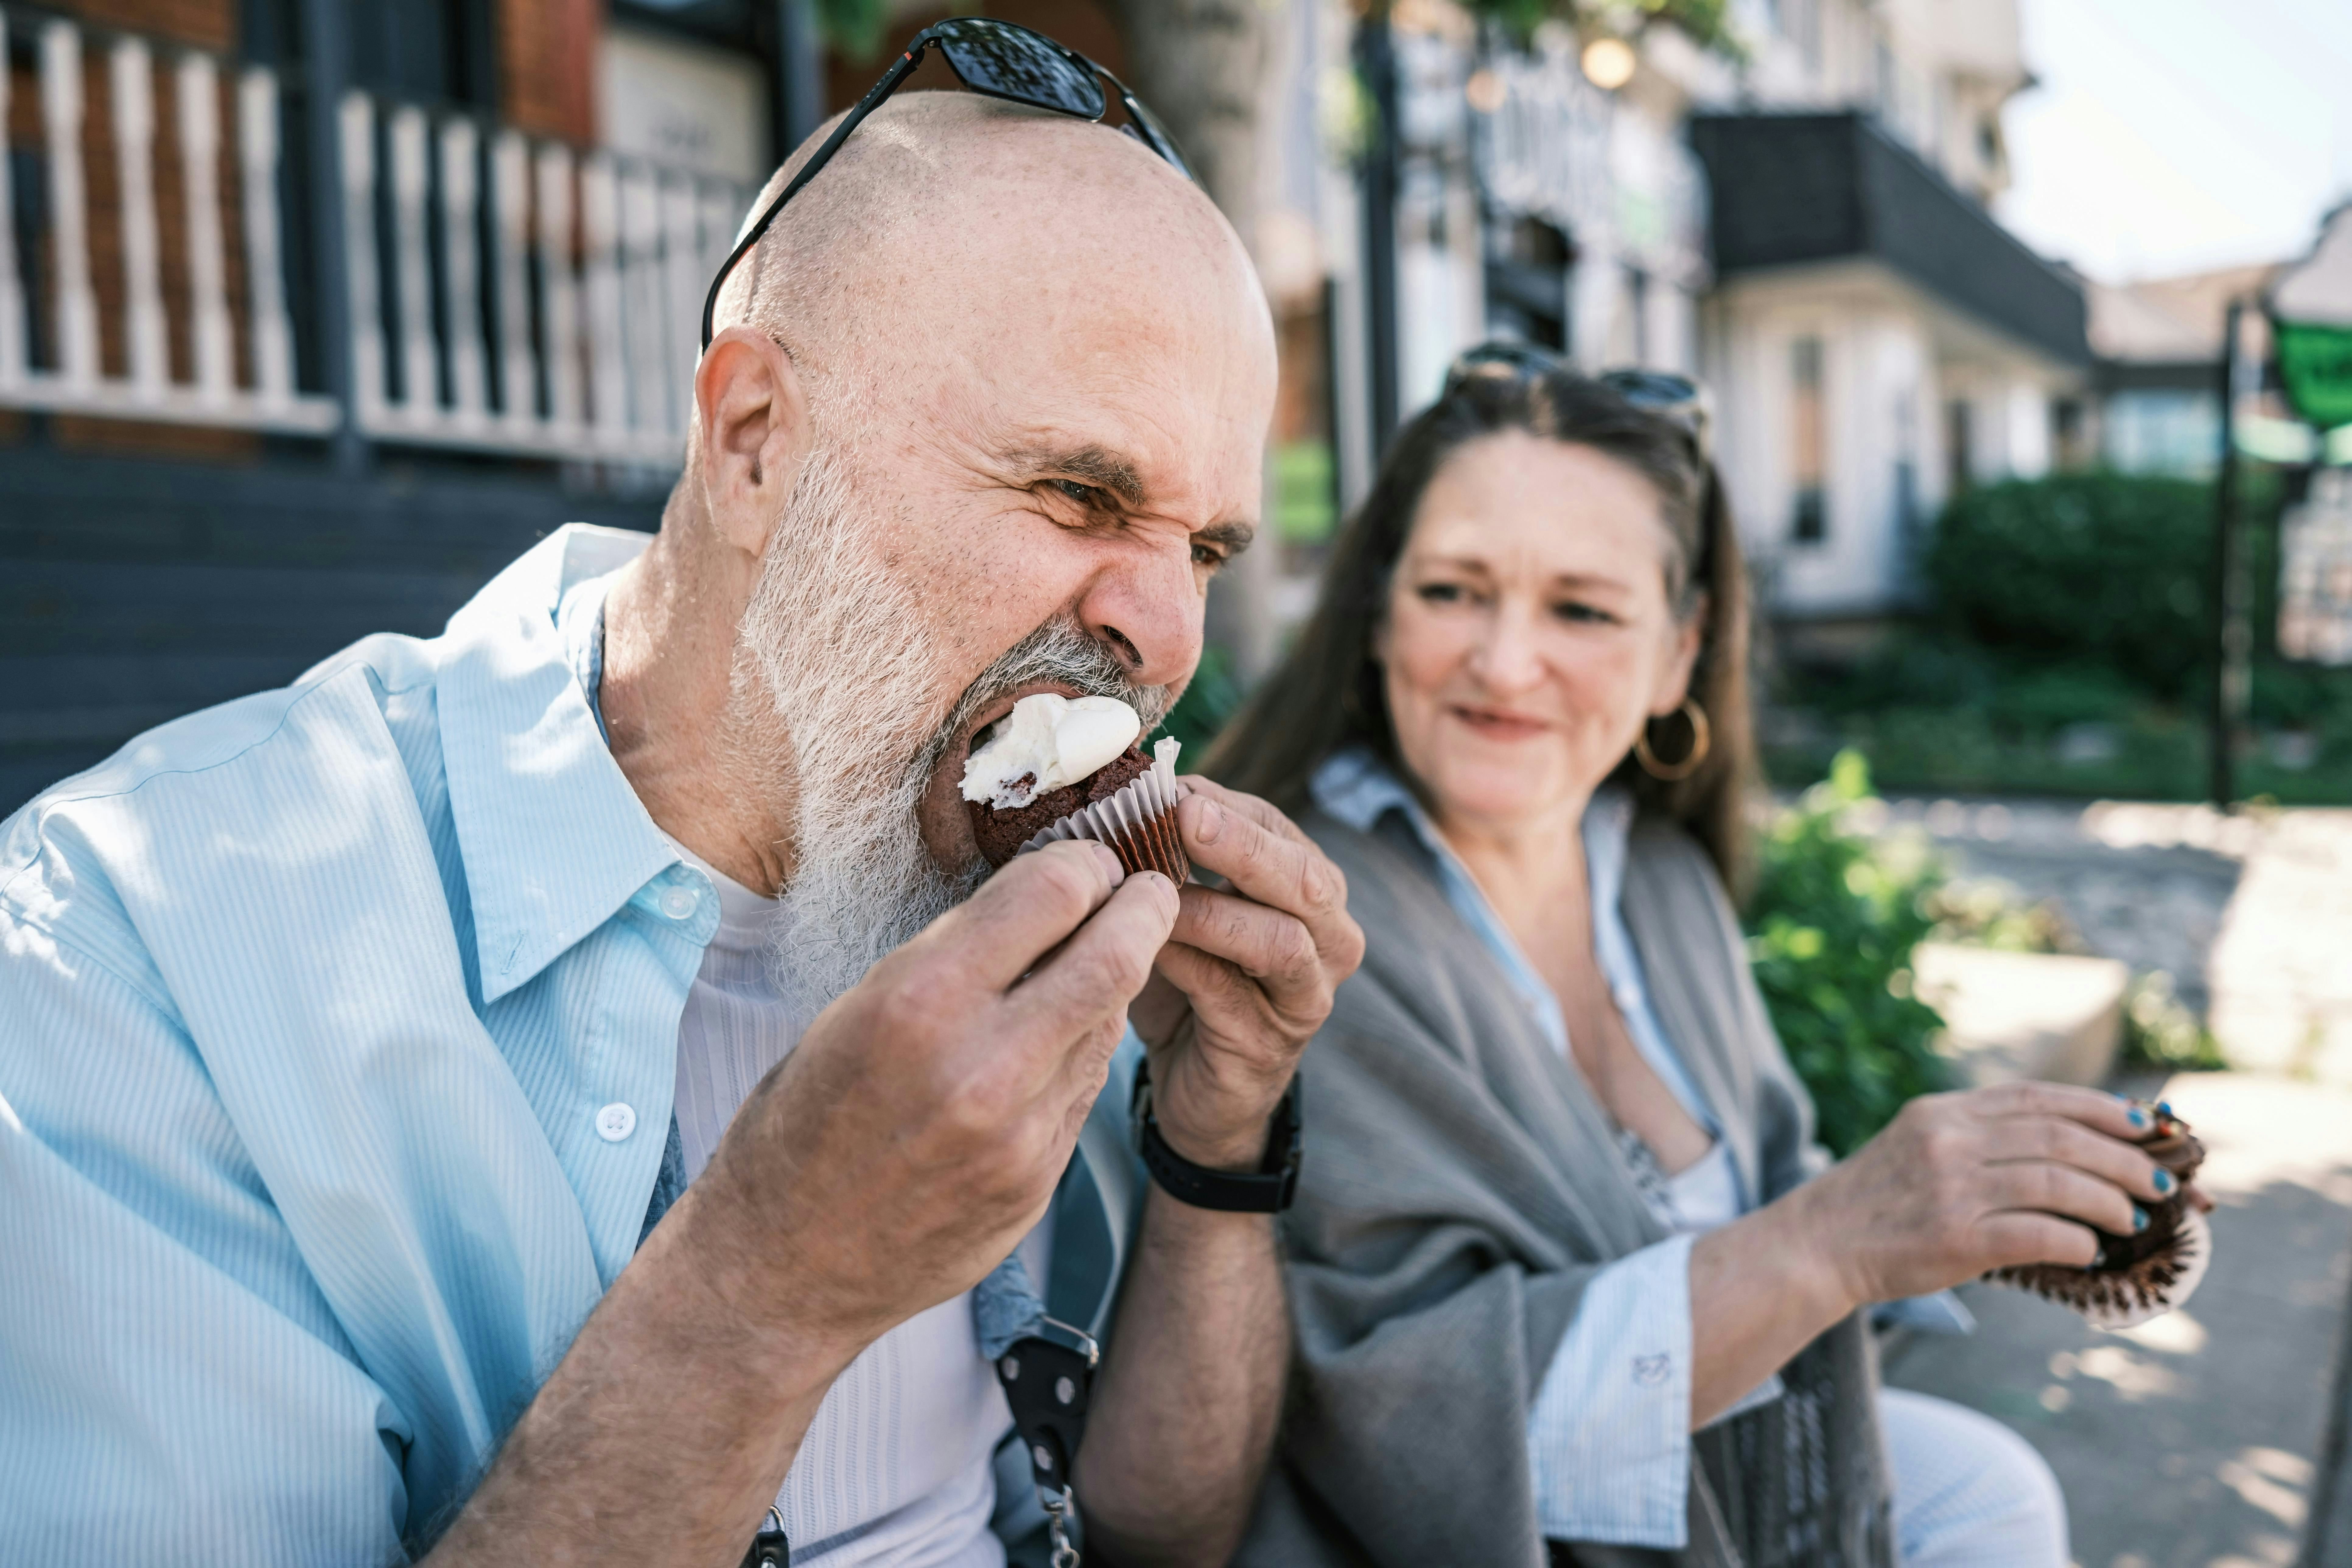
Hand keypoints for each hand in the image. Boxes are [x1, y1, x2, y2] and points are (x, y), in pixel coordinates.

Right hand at [689, 840, 1179, 1356]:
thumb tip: (1044, 898)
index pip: (1052, 893)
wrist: (784, 1263)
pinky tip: (1057, 1039)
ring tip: (1098, 958)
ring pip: (1108, 1021)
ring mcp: (1019, 1132)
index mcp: (919, 1000)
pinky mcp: (1037, 1180)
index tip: (1090, 859)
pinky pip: (1086, 1087)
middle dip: (1144, 908)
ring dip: (1113, 981)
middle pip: (1115, 954)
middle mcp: (981, 1065)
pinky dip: (1082, 1048)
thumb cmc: (803, 1121)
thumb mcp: (859, 1009)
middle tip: (1147, 890)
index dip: (1083, 863)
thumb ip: (957, 956)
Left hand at [1127, 778, 1364, 1168]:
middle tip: (1185, 815)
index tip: (1166, 785)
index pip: (1280, 828)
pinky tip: (1145, 944)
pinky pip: (1231, 995)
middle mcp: (1329, 939)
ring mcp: (1307, 996)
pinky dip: (1187, 962)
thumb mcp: (1184, 907)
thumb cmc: (1188, 979)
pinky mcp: (1269, 1044)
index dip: (1226, 803)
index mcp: (1311, 890)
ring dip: (1212, 909)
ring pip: (1282, 941)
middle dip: (1244, 844)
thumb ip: (1174, 855)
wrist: (1196, 1083)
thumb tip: (1128, 787)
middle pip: (1306, 880)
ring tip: (1153, 891)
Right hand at [1785, 1082, 2179, 1310]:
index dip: (2101, 1109)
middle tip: (2161, 1182)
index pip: (2039, 1098)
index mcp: (1944, 1112)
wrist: (1815, 1244)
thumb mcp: (1919, 1144)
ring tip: (2135, 1218)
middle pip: (2059, 1138)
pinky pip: (2036, 1234)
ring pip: (2057, 1183)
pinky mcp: (1953, 1237)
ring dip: (2109, 1201)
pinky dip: (2075, 1241)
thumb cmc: (1878, 1202)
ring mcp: (1950, 1188)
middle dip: (2122, 1159)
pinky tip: (2091, 1249)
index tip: (2145, 1124)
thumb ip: (1978, 1136)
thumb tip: (2066, 1145)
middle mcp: (1949, 1140)